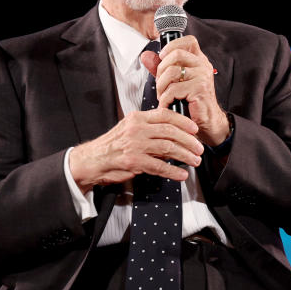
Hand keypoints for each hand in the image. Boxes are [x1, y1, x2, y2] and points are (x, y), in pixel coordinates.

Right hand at [69, 109, 202, 193]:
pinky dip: (173, 171)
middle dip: (189, 141)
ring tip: (195, 161)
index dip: (183, 122)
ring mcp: (135, 145)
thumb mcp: (129, 128)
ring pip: (168, 148)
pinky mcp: (134, 162)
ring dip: (185, 156)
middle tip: (199, 148)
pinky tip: (181, 175)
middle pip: (171, 132)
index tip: (195, 129)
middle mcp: (137, 129)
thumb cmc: (112, 145)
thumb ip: (148, 127)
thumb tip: (173, 131)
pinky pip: (159, 166)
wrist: (91, 160)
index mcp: (138, 118)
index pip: (166, 115)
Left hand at [140, 35, 229, 146]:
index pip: (189, 41)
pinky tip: (167, 104)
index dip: (172, 45)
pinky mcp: (200, 89)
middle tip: (160, 84)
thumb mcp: (174, 81)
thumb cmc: (191, 101)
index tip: (162, 56)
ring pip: (172, 71)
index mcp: (198, 61)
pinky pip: (174, 89)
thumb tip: (146, 56)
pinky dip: (166, 99)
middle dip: (161, 70)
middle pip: (176, 54)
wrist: (206, 122)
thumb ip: (160, 68)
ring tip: (163, 96)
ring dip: (161, 86)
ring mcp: (203, 76)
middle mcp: (203, 66)